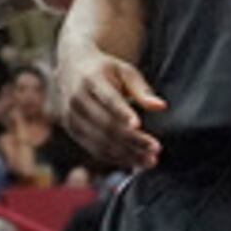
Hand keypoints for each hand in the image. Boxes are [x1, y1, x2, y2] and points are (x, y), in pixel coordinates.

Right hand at [59, 51, 164, 171]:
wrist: (71, 68)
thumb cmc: (104, 69)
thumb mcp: (123, 71)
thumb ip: (142, 89)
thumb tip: (160, 106)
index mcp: (91, 79)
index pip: (108, 99)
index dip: (123, 112)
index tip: (139, 125)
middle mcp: (77, 99)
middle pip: (106, 124)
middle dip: (133, 140)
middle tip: (156, 149)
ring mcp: (71, 117)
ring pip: (101, 141)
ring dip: (127, 154)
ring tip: (149, 160)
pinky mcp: (72, 131)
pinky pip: (95, 149)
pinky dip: (116, 158)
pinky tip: (134, 162)